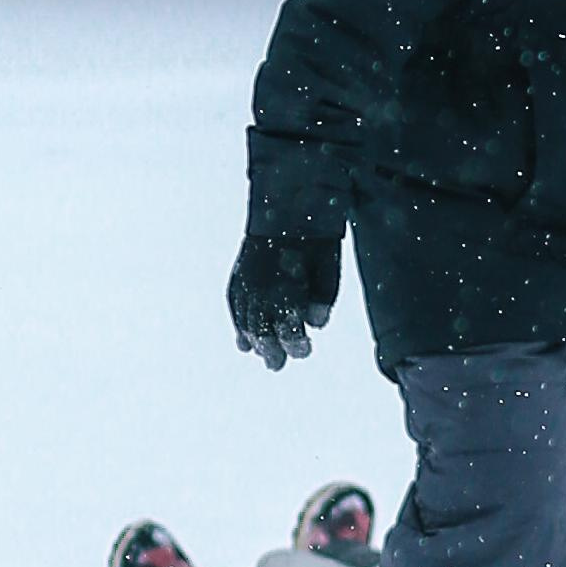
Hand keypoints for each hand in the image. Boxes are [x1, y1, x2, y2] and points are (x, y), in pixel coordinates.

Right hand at [226, 233, 341, 370]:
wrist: (289, 203)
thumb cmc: (315, 236)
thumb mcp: (330, 267)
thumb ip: (323, 299)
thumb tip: (316, 325)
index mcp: (285, 290)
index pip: (287, 330)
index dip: (295, 344)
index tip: (304, 350)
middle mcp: (261, 291)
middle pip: (262, 331)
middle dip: (270, 350)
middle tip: (277, 364)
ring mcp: (246, 282)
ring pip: (245, 321)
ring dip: (253, 340)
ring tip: (262, 353)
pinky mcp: (239, 274)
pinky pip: (235, 306)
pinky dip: (239, 323)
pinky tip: (243, 338)